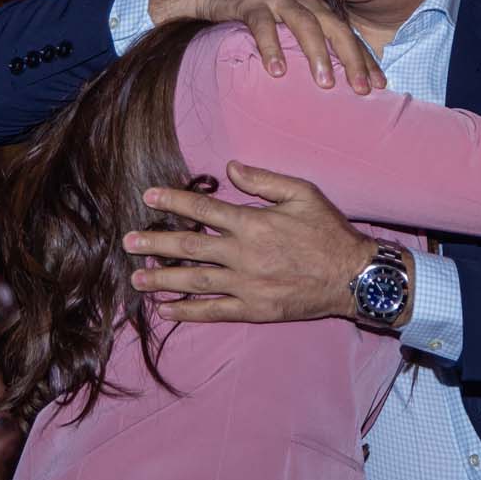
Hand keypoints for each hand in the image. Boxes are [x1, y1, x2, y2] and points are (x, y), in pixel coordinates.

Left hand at [122, 162, 371, 322]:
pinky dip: (188, 311)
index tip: (149, 197)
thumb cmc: (329, 231)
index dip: (174, 202)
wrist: (353, 276)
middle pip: (190, 247)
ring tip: (136, 278)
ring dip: (162, 279)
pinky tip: (167, 310)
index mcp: (253, 222)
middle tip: (127, 242)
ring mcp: (247, 284)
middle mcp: (243, 254)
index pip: (204, 210)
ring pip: (195, 281)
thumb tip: (230, 168)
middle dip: (155, 243)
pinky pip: (214, 311)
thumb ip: (264, 180)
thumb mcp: (302, 193)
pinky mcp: (254, 309)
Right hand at [149, 0, 384, 95]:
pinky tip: (276, 71)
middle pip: (335, 27)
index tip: (381, 85)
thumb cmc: (256, 10)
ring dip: (317, 53)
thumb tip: (327, 79)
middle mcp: (302, 0)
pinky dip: (271, 47)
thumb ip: (305, 43)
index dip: (364, 58)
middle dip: (351, 58)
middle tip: (361, 89)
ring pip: (304, 24)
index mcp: (314, 7)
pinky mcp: (250, 2)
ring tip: (325, 83)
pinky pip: (263, 25)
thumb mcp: (286, 24)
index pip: (346, 33)